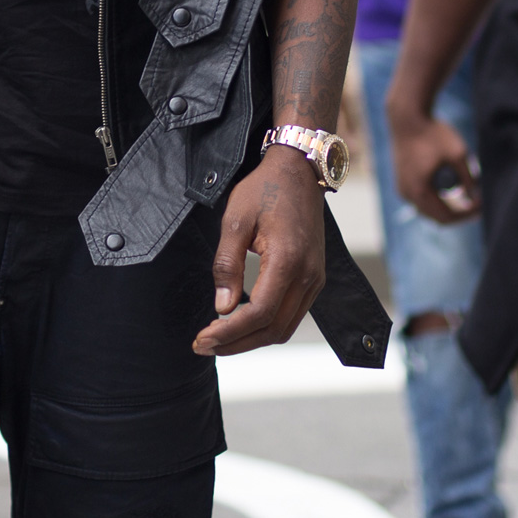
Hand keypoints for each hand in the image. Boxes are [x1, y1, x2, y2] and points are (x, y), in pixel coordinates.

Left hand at [192, 150, 327, 355]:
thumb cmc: (265, 190)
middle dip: (237, 343)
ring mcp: (315, 279)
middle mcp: (308, 276)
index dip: (229, 333)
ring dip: (251, 340)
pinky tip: (241, 323)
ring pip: (284, 328)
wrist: (299, 171)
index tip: (202, 339)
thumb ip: (227, 264)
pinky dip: (266, 327)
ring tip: (218, 339)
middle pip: (273, 330)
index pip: (260, 313)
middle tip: (203, 345)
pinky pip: (292, 316)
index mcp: (288, 260)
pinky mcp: (314, 279)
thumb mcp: (235, 220)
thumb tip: (223, 307)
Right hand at [388, 98, 479, 224]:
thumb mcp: (458, 154)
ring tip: (466, 198)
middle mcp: (407, 194)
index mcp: (419, 191)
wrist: (407, 116)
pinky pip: (420, 199)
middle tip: (477, 205)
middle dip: (457, 214)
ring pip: (427, 210)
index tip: (481, 206)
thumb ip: (468, 179)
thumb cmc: (433, 133)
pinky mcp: (401, 180)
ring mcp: (401, 188)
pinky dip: (435, 199)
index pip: (446, 217)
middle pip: (435, 217)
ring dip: (446, 207)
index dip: (466, 215)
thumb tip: (476, 197)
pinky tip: (451, 190)